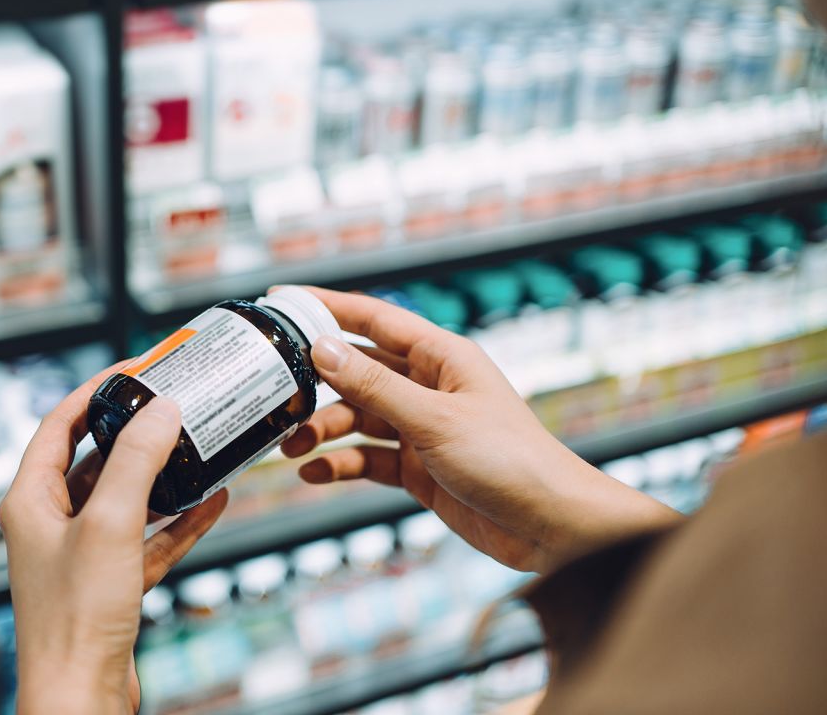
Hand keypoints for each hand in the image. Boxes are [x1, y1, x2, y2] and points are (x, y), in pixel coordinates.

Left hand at [0, 364, 228, 713]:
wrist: (81, 696)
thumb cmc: (74, 617)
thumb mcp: (110, 524)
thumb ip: (137, 463)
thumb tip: (161, 411)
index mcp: (30, 501)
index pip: (58, 427)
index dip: (93, 394)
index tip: (131, 372)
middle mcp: (50, 524)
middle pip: (94, 461)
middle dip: (135, 434)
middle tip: (172, 407)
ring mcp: (81, 556)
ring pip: (126, 501)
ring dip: (163, 476)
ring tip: (200, 447)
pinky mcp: (110, 586)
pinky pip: (149, 540)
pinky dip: (179, 521)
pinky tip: (214, 501)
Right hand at [281, 288, 680, 573]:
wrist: (550, 526)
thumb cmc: (511, 461)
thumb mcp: (434, 420)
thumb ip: (375, 387)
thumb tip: (322, 349)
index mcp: (443, 357)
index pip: (375, 319)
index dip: (328, 308)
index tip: (282, 301)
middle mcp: (430, 387)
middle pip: (358, 372)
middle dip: (317, 384)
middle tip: (276, 395)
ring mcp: (422, 428)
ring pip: (358, 419)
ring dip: (324, 430)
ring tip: (292, 446)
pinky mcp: (418, 468)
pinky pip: (368, 458)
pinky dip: (341, 464)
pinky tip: (316, 472)